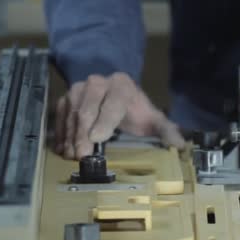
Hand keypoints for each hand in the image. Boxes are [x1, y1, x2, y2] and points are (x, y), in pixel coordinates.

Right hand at [54, 72, 184, 158]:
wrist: (112, 92)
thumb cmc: (133, 110)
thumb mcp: (151, 118)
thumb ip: (165, 130)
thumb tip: (180, 145)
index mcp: (121, 86)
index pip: (112, 102)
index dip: (105, 120)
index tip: (97, 138)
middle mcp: (98, 83)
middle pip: (88, 108)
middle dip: (83, 133)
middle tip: (82, 155)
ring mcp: (79, 89)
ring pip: (71, 112)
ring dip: (70, 136)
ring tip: (70, 156)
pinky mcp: (66, 98)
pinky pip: (60, 115)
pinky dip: (60, 132)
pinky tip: (61, 149)